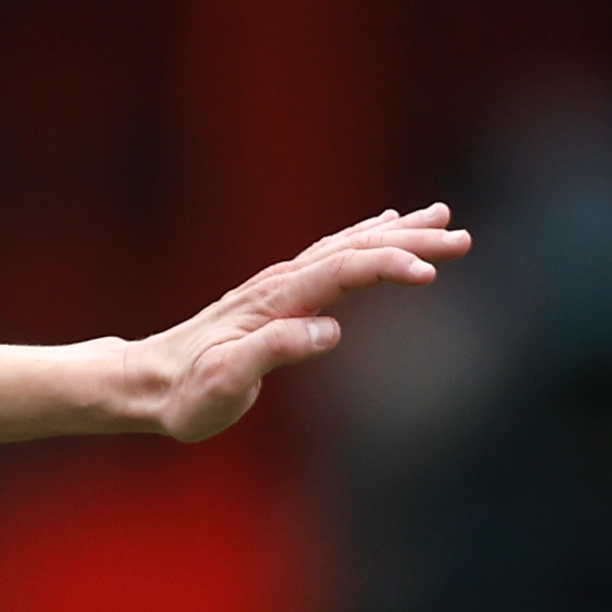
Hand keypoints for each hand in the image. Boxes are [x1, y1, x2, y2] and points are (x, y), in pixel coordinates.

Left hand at [142, 203, 469, 443]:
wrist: (148, 384)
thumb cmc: (186, 394)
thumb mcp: (225, 384)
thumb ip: (273, 353)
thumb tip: (328, 331)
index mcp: (276, 302)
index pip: (344, 271)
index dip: (390, 265)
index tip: (432, 273)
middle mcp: (281, 283)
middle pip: (355, 249)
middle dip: (411, 242)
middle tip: (462, 238)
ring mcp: (280, 284)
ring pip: (347, 245)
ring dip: (397, 232)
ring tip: (442, 217)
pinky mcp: (279, 294)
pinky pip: (332, 254)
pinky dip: (365, 236)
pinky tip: (385, 225)